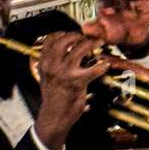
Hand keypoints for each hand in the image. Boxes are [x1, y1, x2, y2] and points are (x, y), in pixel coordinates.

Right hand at [33, 31, 111, 149]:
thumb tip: (61, 54)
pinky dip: (101, 66)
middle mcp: (52, 66)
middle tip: (86, 37)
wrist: (53, 117)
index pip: (48, 40)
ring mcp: (64, 73)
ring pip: (78, 50)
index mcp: (44, 64)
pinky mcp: (77, 83)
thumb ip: (51, 65)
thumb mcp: (45, 78)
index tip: (68, 33)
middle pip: (64, 41)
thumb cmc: (52, 99)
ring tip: (98, 43)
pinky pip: (92, 70)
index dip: (60, 34)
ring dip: (90, 44)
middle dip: (77, 36)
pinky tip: (104, 65)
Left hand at [87, 0, 148, 50]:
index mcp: (106, 5)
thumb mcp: (104, 34)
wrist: (131, 38)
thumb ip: (95, 31)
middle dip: (122, 1)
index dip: (106, 6)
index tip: (107, 13)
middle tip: (127, 7)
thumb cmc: (116, 33)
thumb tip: (85, 28)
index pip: (105, 2)